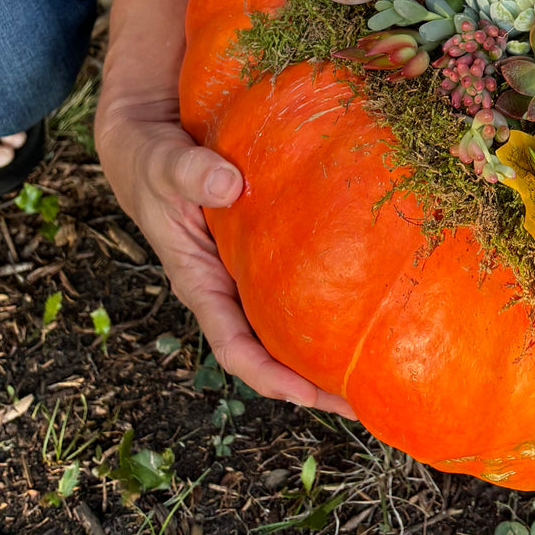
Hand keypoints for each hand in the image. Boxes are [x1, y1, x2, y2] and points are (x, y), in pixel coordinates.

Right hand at [96, 93, 356, 417]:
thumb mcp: (161, 164)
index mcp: (200, 282)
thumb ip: (190, 174)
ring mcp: (251, 270)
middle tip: (367, 399)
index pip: (235, 347)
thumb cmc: (150, 159)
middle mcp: (230, 286)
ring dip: (330, 346)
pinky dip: (333, 297)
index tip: (312, 396)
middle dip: (316, 381)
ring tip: (383, 364)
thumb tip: (230, 185)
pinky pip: (303, 281)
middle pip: (274, 349)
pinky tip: (372, 300)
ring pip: (292, 320)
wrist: (151, 136)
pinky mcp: (270, 245)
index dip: (272, 377)